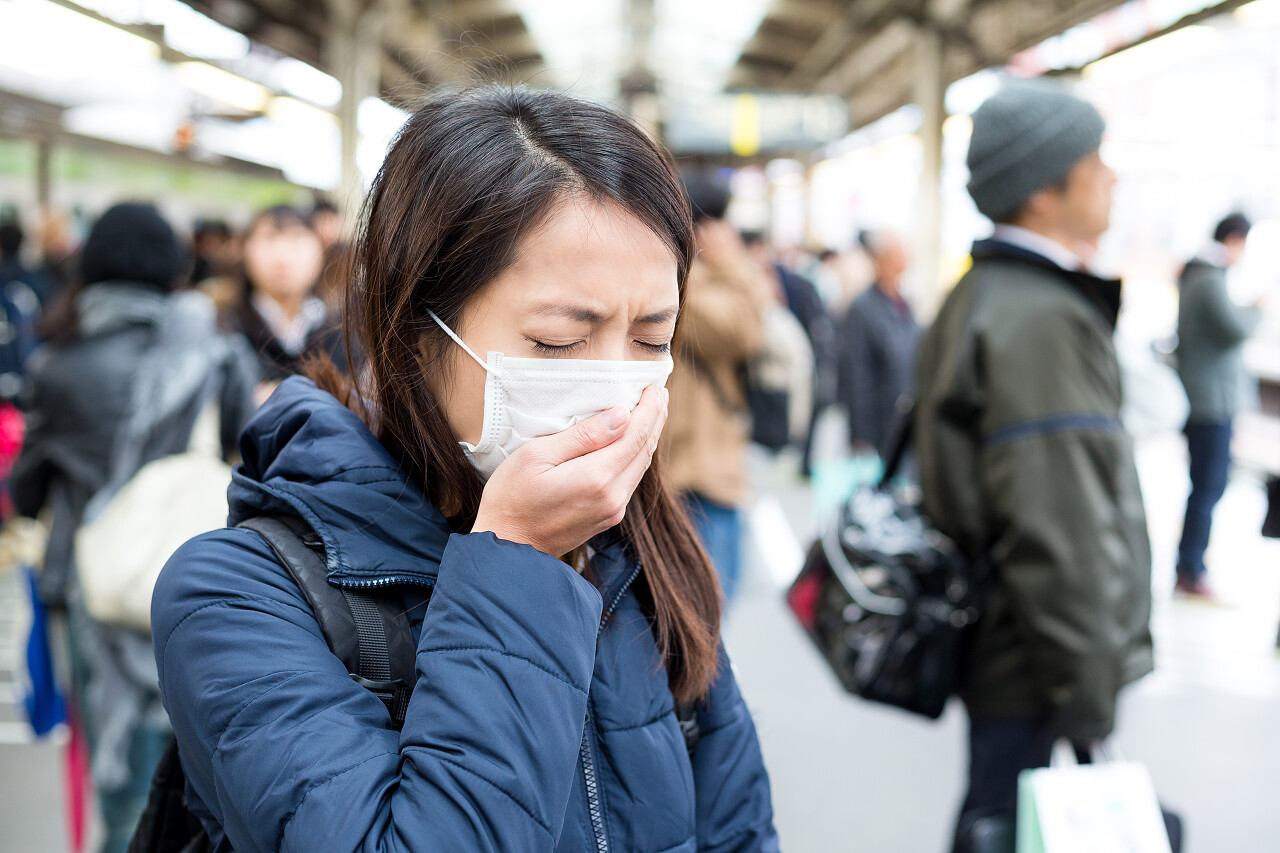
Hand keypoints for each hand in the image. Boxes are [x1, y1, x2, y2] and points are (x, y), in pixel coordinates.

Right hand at [471, 385, 668, 557]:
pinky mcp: (607, 518)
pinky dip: (637, 456)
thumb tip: (622, 416)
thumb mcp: (537, 455)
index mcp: (597, 477)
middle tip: (659, 393)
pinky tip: (633, 443)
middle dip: (655, 419)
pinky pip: (630, 480)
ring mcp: (612, 511)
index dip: (650, 408)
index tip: (654, 387)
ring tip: (652, 412)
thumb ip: (583, 436)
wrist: (506, 549)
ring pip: (641, 466)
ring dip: (648, 437)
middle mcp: (613, 497)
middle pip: (644, 450)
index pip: (636, 434)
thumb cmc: (511, 497)